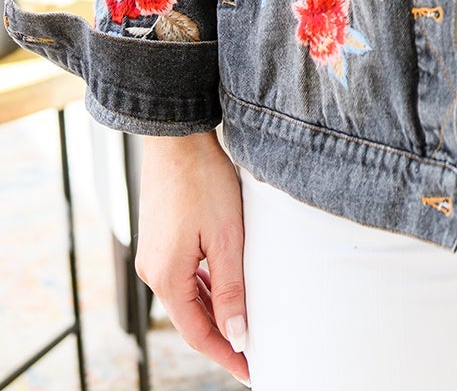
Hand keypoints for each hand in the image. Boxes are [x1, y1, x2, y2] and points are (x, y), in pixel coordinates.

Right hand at [135, 131, 250, 386]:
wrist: (176, 138)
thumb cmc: (202, 181)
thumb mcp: (226, 238)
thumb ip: (231, 289)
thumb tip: (239, 336)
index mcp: (166, 277)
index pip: (198, 334)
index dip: (226, 354)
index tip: (252, 370)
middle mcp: (154, 271)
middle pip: (191, 318)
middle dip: (222, 337)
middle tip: (253, 352)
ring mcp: (155, 255)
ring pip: (188, 297)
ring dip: (215, 312)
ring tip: (246, 324)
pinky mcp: (161, 239)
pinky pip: (184, 276)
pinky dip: (206, 288)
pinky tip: (225, 287)